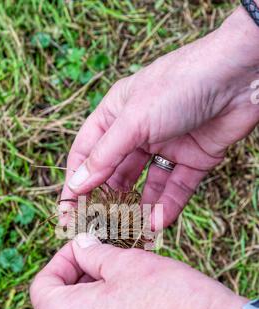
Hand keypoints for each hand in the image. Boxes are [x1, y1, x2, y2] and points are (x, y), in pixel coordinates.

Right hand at [60, 7, 258, 227]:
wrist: (240, 75)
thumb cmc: (179, 84)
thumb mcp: (133, 121)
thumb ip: (105, 156)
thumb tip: (77, 185)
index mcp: (115, 114)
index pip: (87, 153)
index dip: (76, 182)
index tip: (69, 211)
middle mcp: (138, 132)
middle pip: (115, 173)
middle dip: (108, 201)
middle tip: (100, 228)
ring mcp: (166, 146)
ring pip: (146, 185)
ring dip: (138, 209)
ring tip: (130, 233)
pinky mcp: (193, 159)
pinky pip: (176, 188)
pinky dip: (167, 206)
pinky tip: (158, 224)